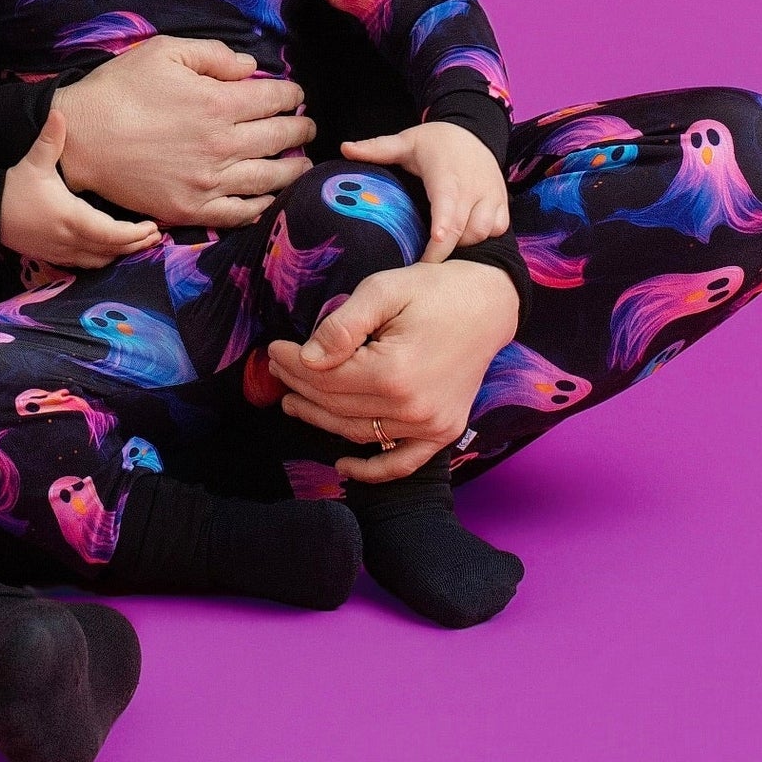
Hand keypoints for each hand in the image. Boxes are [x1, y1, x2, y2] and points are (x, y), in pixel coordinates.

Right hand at [0, 110, 161, 268]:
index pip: (110, 234)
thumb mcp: (33, 161)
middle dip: (135, 245)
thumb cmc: (14, 187)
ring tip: (140, 243)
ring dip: (121, 254)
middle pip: (110, 250)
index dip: (134, 235)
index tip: (153, 228)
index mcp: (69, 217)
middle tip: (156, 237)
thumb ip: (50, 139)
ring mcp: (61, 251)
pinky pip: (85, 264)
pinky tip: (114, 250)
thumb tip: (58, 112)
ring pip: (99, 261)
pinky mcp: (54, 256)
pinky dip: (103, 258)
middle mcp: (68, 239)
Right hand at [51, 37, 316, 227]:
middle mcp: (223, 145)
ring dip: (294, 170)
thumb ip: (213, 55)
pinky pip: (239, 212)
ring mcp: (209, 182)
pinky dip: (262, 205)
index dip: (292, 95)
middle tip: (307, 127)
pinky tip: (269, 198)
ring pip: (270, 178)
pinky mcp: (192, 209)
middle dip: (300, 130)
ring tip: (303, 164)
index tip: (296, 96)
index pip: (276, 99)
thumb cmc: (119, 89)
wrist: (80, 139)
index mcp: (218, 103)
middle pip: (281, 138)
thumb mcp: (164, 52)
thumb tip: (251, 68)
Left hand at [267, 260, 518, 481]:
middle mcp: (412, 408)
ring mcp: (431, 426)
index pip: (326, 378)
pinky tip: (343, 466)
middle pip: (337, 406)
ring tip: (291, 401)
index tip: (272, 349)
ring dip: (320, 420)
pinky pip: (401, 463)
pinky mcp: (443, 432)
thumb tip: (307, 358)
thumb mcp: (384, 290)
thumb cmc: (434, 291)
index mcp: (394, 372)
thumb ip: (342, 325)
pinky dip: (372, 471)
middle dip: (300, 387)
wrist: (489, 305)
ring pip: (358, 432)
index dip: (293, 364)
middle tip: (275, 370)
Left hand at [341, 121, 508, 260]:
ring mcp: (491, 195)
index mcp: (447, 175)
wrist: (474, 129)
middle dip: (445, 252)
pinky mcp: (502, 202)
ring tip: (441, 251)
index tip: (431, 250)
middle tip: (421, 266)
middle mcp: (474, 187)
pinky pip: (499, 229)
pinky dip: (484, 238)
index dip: (442, 231)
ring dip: (464, 245)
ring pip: (483, 232)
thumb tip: (344, 148)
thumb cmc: (435, 141)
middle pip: (464, 229)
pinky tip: (463, 241)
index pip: (448, 207)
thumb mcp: (405, 141)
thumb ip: (376, 149)